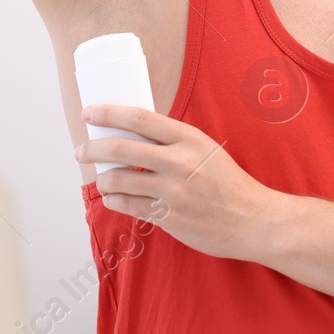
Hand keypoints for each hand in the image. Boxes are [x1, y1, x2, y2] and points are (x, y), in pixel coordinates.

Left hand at [76, 104, 276, 260]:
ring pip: (119, 180)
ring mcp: (172, 192)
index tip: (89, 112)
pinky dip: (115, 200)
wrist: (253, 220)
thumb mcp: (205, 149)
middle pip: (121, 149)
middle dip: (92, 148)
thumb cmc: (228, 183)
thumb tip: (133, 134)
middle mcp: (179, 162)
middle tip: (80, 151)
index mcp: (189, 138)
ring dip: (103, 180)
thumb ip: (174, 141)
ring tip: (101, 180)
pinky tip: (113, 198)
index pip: (139, 118)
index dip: (108, 113)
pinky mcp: (168, 217)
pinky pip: (129, 206)